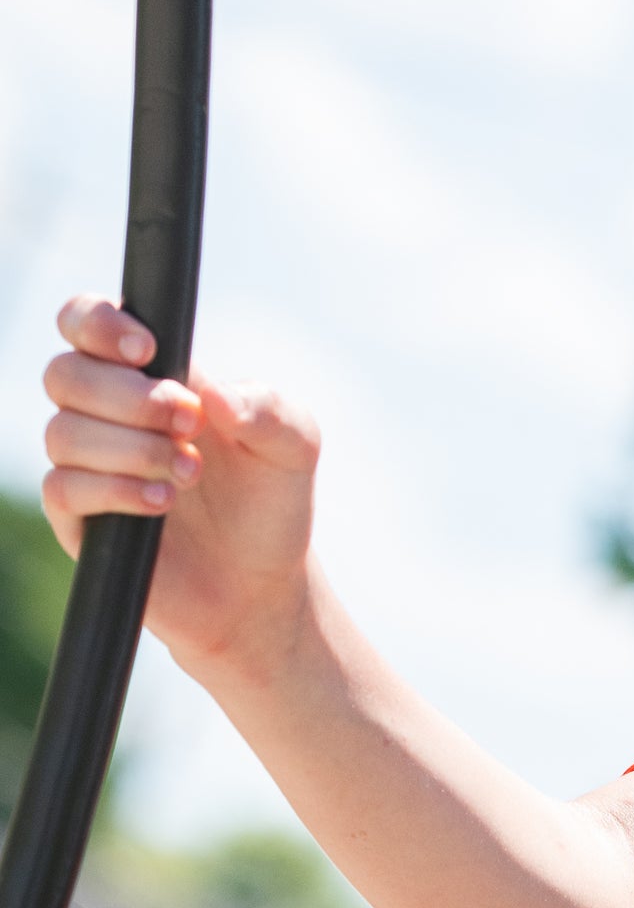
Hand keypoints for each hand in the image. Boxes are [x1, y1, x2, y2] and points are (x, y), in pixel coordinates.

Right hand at [42, 295, 320, 679]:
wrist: (264, 584)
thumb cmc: (272, 502)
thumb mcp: (295, 446)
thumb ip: (268, 408)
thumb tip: (213, 395)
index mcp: (151, 379)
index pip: (86, 323)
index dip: (98, 323)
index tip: (147, 350)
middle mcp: (108, 416)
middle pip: (66, 374)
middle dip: (130, 397)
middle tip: (189, 424)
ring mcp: (88, 466)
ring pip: (63, 431)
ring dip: (132, 448)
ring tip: (190, 474)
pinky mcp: (79, 517)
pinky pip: (64, 487)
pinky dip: (115, 490)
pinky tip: (161, 502)